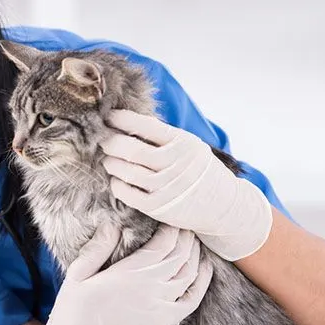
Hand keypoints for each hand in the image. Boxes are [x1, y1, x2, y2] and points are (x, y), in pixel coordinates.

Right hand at [29, 223, 213, 324]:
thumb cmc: (74, 308)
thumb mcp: (78, 274)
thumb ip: (98, 248)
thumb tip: (114, 224)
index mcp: (129, 274)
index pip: (164, 243)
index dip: (172, 227)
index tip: (171, 216)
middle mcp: (151, 289)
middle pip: (181, 255)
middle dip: (186, 237)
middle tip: (185, 223)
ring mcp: (161, 307)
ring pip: (190, 274)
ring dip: (195, 254)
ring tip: (193, 240)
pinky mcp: (166, 322)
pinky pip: (193, 299)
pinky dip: (203, 281)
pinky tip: (205, 267)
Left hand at [99, 109, 273, 261]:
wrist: (223, 205)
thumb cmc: (198, 170)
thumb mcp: (190, 145)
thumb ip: (163, 135)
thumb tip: (126, 120)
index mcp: (183, 143)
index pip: (146, 126)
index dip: (122, 119)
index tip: (108, 116)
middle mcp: (176, 164)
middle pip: (132, 150)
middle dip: (110, 142)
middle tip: (101, 139)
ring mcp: (167, 188)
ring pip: (128, 172)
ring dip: (111, 163)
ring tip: (108, 159)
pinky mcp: (159, 208)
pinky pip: (128, 195)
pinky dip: (117, 185)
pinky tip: (116, 179)